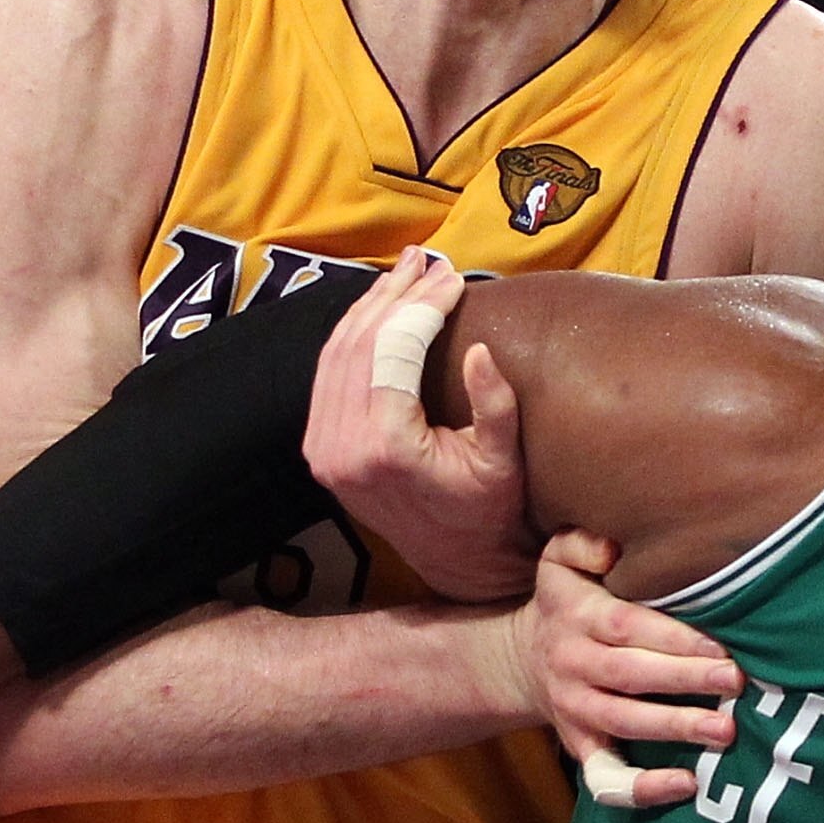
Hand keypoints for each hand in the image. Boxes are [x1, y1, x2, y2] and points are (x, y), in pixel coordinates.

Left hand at [305, 247, 534, 598]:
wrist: (456, 563)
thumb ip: (495, 407)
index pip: (395, 350)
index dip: (424, 305)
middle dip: (395, 294)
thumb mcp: (503, 463)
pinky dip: (352, 335)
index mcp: (386, 448)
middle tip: (428, 260)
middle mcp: (342, 447)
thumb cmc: (488, 512)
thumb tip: (480, 350)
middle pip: (360, 344)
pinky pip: (327, 375)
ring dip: (370, 306)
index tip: (455, 277)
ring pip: (336, 353)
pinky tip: (378, 309)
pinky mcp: (320, 449)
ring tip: (406, 271)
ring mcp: (324, 449)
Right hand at [514, 529, 742, 810]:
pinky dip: (643, 787)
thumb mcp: (559, 558)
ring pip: (623, 723)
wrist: (523, 658)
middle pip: (629, 675)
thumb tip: (613, 549)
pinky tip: (686, 784)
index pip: (626, 627)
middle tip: (735, 682)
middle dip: (684, 680)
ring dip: (675, 728)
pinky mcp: (580, 747)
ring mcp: (574, 710)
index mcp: (576, 615)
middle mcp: (572, 664)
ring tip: (725, 731)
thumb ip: (582, 543)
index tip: (719, 646)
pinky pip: (606, 777)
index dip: (672, 638)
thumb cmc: (566, 601)